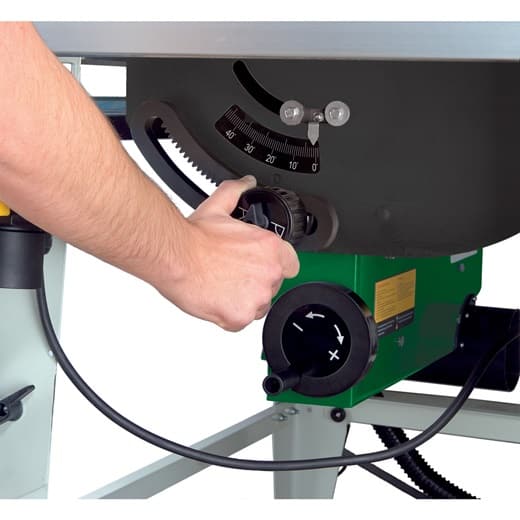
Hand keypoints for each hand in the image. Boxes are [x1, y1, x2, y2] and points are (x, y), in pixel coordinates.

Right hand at [159, 176, 299, 330]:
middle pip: (272, 285)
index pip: (290, 264)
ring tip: (221, 286)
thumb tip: (245, 183)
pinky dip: (229, 314)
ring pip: (257, 305)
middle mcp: (268, 274)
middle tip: (233, 274)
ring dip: (243, 299)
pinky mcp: (239, 317)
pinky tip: (215, 299)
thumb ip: (236, 193)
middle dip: (255, 282)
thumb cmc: (194, 238)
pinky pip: (240, 321)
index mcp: (271, 249)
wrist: (174, 257)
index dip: (275, 265)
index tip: (260, 265)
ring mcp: (256, 298)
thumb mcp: (219, 208)